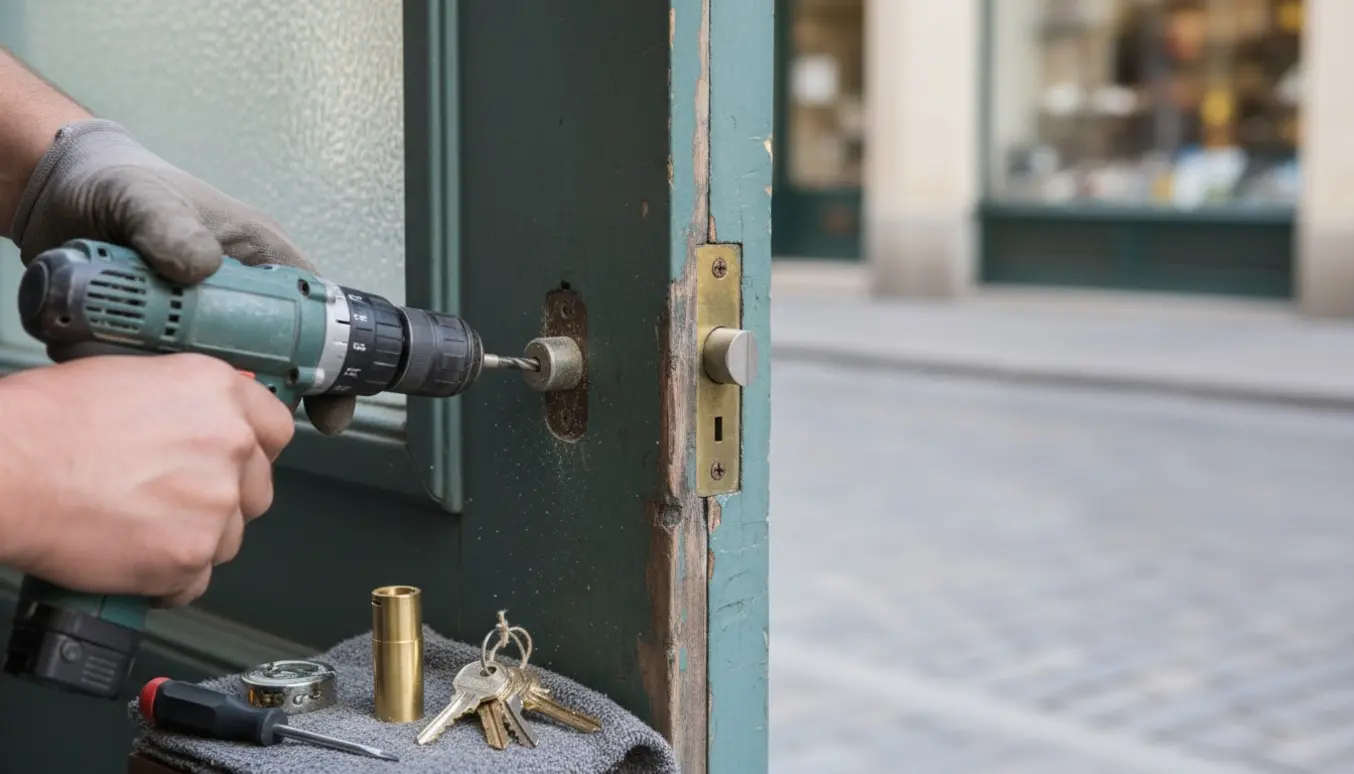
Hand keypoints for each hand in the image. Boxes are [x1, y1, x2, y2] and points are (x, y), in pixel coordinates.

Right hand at [0, 354, 294, 606]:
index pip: (276, 429)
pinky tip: (132, 559)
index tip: (237, 462)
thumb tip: (201, 422)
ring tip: (139, 527)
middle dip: (222, 499)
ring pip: (228, 538)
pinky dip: (167, 580)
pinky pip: (195, 581)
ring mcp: (215, 503)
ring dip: (193, 539)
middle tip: (171, 500)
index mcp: (219, 392)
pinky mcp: (189, 556)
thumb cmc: (46, 421)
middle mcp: (231, 444)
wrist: (8, 467)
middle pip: (256, 488)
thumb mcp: (133, 379)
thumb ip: (186, 404)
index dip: (253, 450)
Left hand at [5, 119, 352, 433]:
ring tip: (145, 369)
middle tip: (223, 402)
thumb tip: (200, 266)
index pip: (314, 318)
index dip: (326, 366)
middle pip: (269, 365)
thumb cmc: (112, 181)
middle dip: (253, 392)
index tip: (327, 409)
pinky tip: (111, 365)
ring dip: (187, 393)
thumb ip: (167, 224)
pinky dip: (140, 388)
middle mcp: (236, 300)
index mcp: (259, 261)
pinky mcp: (153, 346)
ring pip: (213, 382)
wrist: (50, 198)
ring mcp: (194, 328)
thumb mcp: (141, 195)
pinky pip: (160, 385)